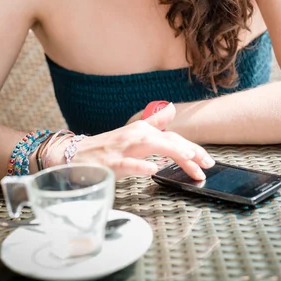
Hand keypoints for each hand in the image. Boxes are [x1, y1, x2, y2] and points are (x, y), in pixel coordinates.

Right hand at [57, 103, 214, 179]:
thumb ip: (153, 123)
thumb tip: (170, 110)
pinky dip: (140, 166)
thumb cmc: (107, 147)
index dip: (192, 147)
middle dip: (189, 151)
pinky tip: (153, 170)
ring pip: (150, 146)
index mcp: (142, 131)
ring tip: (189, 158)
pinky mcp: (110, 163)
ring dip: (171, 151)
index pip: (172, 137)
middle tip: (207, 164)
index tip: (207, 160)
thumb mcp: (133, 134)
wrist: (74, 155)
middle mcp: (135, 136)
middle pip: (167, 140)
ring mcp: (122, 149)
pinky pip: (127, 164)